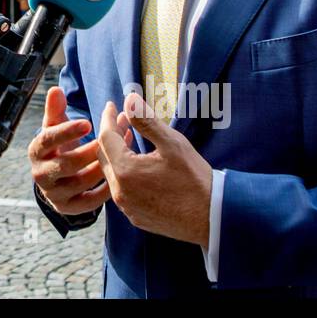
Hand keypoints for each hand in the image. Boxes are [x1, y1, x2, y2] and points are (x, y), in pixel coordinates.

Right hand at [28, 87, 108, 216]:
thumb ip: (56, 109)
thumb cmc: (60, 146)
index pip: (47, 140)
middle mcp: (40, 174)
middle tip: (111, 141)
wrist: (57, 178)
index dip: (66, 131)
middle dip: (90, 151)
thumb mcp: (56, 127)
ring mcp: (53, 194)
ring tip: (122, 155)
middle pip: (65, 164)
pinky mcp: (68, 208)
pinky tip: (120, 175)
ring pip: (79, 182)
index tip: (88, 123)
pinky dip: (105, 189)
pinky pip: (89, 202)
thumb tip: (55, 89)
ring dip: (102, 167)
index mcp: (36, 151)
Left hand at [95, 93, 212, 247]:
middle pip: (104, 156)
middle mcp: (120, 192)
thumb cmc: (195, 179)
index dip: (107, 118)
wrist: (213, 218)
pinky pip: (121, 190)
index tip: (111, 105)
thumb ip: (146, 120)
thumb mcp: (172, 143)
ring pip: (111, 174)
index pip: (105, 137)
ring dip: (117, 154)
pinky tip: (138, 165)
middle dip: (110, 134)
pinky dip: (123, 173)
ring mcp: (126, 207)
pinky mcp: (136, 216)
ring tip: (130, 138)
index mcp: (125, 171)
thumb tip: (129, 99)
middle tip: (123, 119)